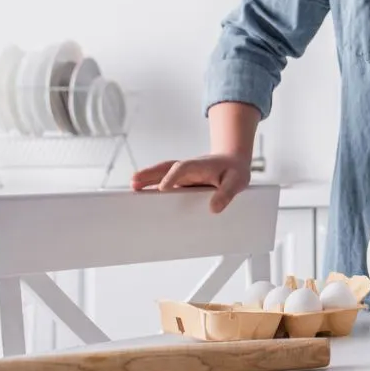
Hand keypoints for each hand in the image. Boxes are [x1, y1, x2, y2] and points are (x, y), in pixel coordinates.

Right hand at [131, 153, 251, 212]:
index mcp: (202, 165)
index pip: (185, 168)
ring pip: (162, 172)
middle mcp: (189, 167)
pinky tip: (140, 190)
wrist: (233, 161)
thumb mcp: (237, 181)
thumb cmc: (235, 171)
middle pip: (167, 167)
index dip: (173, 176)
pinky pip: (164, 180)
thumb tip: (214, 209)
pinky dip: (151, 183)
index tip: (163, 188)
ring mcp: (183, 173)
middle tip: (134, 181)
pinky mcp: (181, 180)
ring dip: (147, 177)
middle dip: (151, 173)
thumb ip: (227, 193)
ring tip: (132, 185)